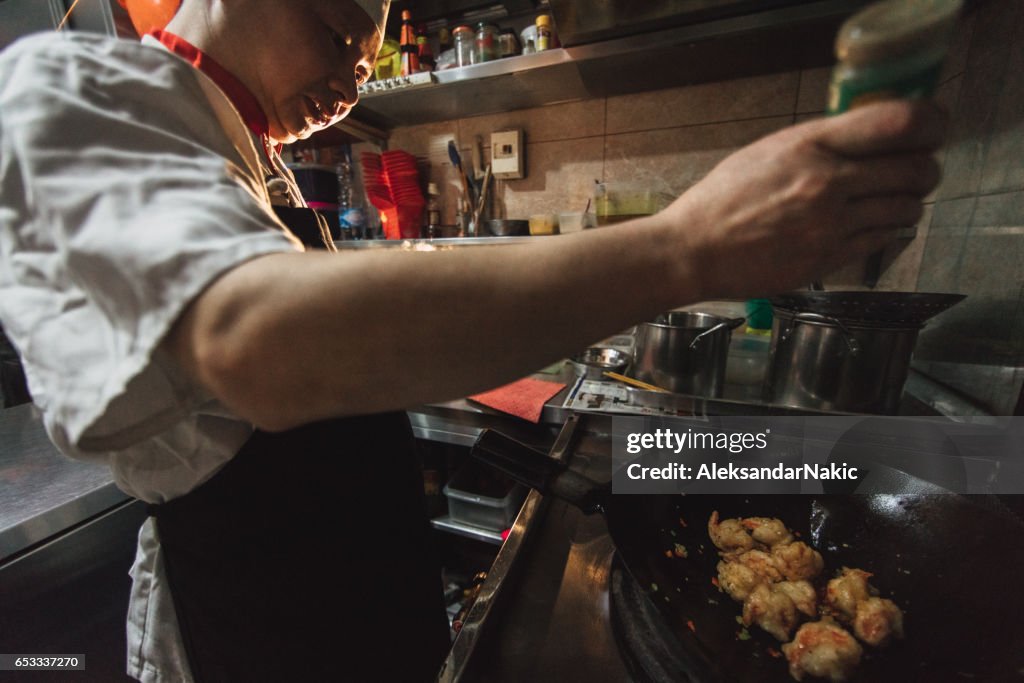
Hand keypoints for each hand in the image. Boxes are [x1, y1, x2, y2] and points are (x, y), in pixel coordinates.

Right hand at [662, 100, 946, 298]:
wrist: (693, 251)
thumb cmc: (722, 200)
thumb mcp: (767, 150)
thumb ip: (819, 141)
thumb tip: (868, 135)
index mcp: (810, 146)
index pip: (898, 123)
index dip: (929, 124)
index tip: (930, 129)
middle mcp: (827, 182)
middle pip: (916, 169)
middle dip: (923, 169)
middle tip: (916, 171)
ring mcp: (831, 224)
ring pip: (906, 208)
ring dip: (907, 202)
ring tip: (892, 201)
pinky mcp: (829, 258)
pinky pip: (884, 239)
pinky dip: (887, 229)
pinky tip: (871, 224)